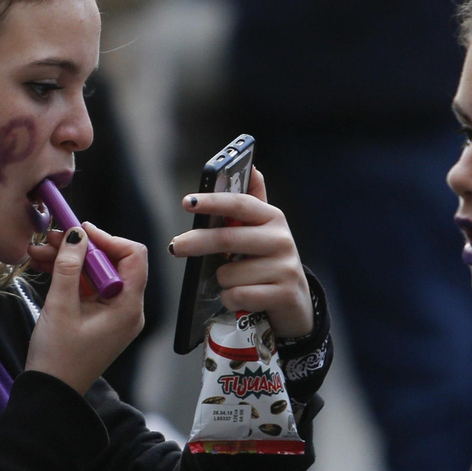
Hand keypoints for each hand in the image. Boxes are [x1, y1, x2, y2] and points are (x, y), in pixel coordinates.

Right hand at [25, 223, 147, 393]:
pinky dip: (69, 275)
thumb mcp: (60, 307)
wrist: (51, 392)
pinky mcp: (99, 318)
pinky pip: (88, 288)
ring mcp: (114, 314)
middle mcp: (127, 309)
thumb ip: (69, 267)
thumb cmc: (58, 358)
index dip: (107, 239)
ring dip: (69, 260)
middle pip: (112, 262)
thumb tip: (76, 235)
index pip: (133, 256)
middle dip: (81, 248)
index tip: (80, 232)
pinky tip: (44, 265)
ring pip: (96, 273)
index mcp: (128, 307)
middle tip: (51, 238)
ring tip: (39, 250)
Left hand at [168, 169, 312, 337]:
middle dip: (196, 243)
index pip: (240, 204)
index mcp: (273, 219)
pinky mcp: (282, 295)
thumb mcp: (264, 232)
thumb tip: (252, 167)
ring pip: (228, 273)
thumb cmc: (270, 263)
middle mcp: (281, 240)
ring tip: (239, 283)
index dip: (212, 201)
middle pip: (227, 238)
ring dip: (223, 281)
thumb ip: (253, 203)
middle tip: (175, 247)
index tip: (187, 202)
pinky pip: (237, 296)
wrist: (296, 302)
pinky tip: (243, 299)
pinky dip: (231, 300)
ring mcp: (284, 268)